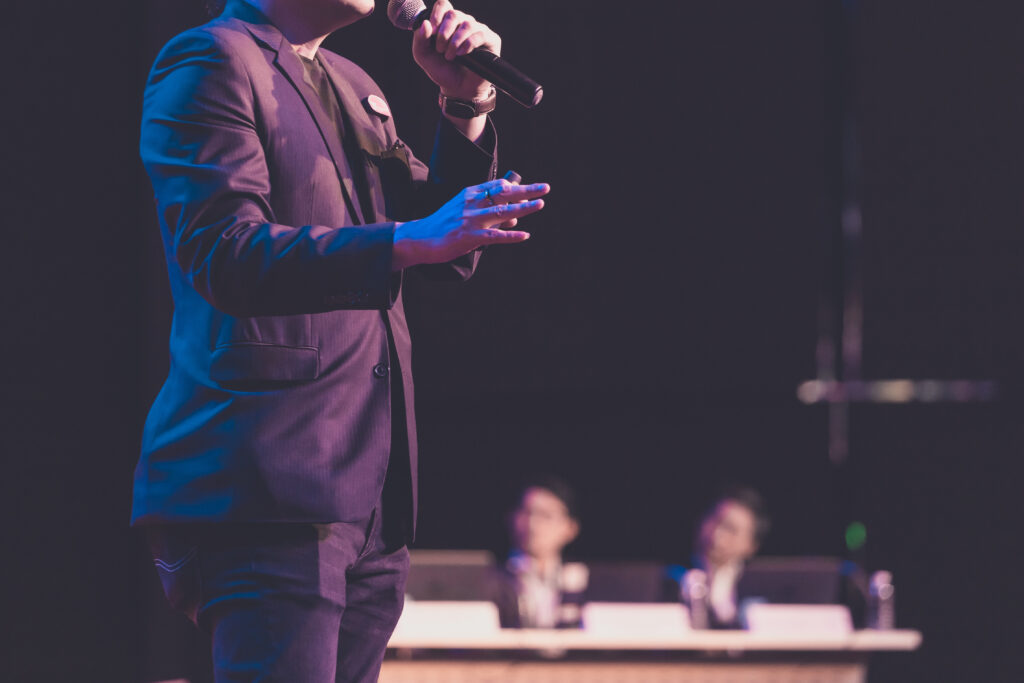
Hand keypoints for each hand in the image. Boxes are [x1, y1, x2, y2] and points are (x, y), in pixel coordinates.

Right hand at [392, 179, 548, 269]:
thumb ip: (487, 210)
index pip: (497, 186)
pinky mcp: (469, 237)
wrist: (419, 238)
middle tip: (545, 187)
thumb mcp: (463, 210)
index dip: (516, 186)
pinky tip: (524, 235)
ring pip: (502, 211)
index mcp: (470, 194)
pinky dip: (510, 235)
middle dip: (526, 190)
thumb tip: (514, 215)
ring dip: (523, 208)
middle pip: (504, 194)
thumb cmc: (444, 226)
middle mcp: (471, 203)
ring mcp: (471, 220)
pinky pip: (495, 235)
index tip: (533, 187)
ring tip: (540, 204)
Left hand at [411, 0, 499, 100]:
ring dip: (455, 41)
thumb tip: (426, 24)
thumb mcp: (423, 56)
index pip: (444, 5)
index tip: (432, 31)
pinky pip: (480, 34)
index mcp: (447, 23)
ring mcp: (478, 30)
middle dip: (444, 33)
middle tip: (440, 49)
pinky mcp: (490, 40)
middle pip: (453, 14)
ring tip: (450, 56)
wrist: (458, 89)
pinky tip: (462, 54)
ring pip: (467, 23)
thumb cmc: (442, 70)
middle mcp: (463, 23)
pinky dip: (468, 44)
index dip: (437, 14)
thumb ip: (420, 39)